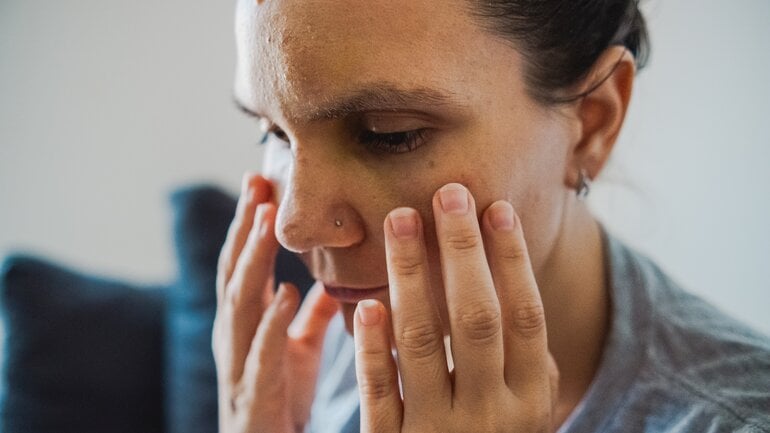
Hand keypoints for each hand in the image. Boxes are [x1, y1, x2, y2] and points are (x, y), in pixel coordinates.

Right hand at [213, 174, 337, 432]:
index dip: (249, 223)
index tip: (260, 180)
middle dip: (245, 227)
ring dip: (253, 258)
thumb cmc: (280, 398)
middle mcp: (235, 336)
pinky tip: (288, 293)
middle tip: (258, 183)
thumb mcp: (298, 348)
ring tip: (267, 220)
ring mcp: (239, 363)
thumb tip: (329, 277)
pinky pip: (262, 354)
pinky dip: (273, 322)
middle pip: (235, 271)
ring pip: (239, 303)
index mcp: (246, 322)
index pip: (243, 262)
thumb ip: (310, 314)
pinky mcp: (254, 394)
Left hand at [354, 183, 558, 432]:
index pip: (525, 317)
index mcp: (532, 402)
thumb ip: (528, 363)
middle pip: (477, 318)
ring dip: (410, 277)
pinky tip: (367, 302)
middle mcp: (492, 417)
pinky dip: (373, 347)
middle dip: (461, 252)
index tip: (494, 207)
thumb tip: (516, 282)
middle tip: (446, 192)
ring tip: (400, 220)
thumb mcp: (530, 415)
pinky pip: (381, 391)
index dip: (512, 260)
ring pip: (423, 342)